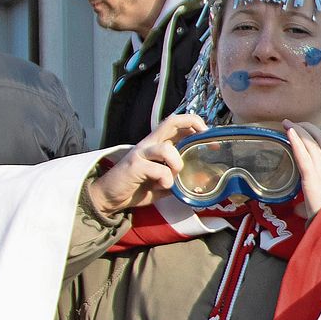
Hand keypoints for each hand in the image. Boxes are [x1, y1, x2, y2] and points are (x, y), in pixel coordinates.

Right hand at [87, 114, 206, 215]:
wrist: (109, 197)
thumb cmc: (137, 187)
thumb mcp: (163, 182)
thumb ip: (178, 178)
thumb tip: (200, 180)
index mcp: (157, 145)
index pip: (177, 124)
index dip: (195, 126)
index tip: (211, 140)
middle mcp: (149, 144)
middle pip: (171, 121)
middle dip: (192, 125)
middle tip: (204, 140)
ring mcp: (141, 153)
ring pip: (166, 148)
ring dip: (177, 163)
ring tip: (174, 177)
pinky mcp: (134, 165)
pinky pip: (158, 169)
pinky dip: (165, 179)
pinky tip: (161, 187)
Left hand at [284, 120, 320, 217]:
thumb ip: (311, 203)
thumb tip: (299, 210)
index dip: (317, 136)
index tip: (307, 131)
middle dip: (308, 128)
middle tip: (295, 123)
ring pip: (312, 144)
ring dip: (299, 130)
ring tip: (287, 122)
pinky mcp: (311, 177)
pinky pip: (303, 155)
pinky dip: (296, 141)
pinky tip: (289, 131)